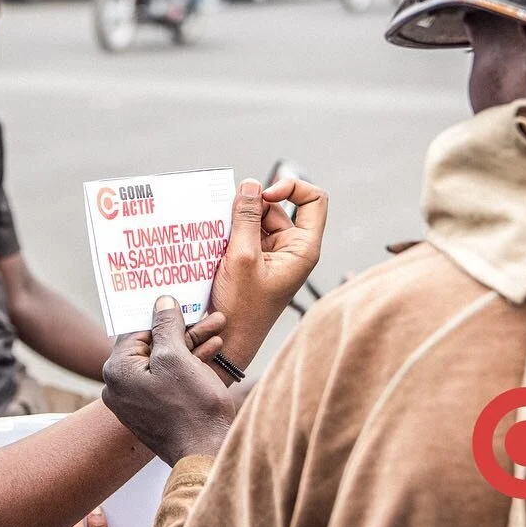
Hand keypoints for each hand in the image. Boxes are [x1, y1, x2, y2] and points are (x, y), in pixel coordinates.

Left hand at [102, 297, 234, 465]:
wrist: (207, 455)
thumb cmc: (191, 407)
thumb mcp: (177, 356)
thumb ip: (166, 325)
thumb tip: (162, 302)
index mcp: (117, 371)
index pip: (137, 330)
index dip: (162, 315)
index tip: (183, 304)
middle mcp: (119, 387)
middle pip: (152, 346)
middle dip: (183, 329)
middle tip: (208, 315)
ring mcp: (137, 402)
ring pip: (164, 362)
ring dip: (191, 345)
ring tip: (218, 328)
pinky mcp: (155, 412)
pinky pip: (169, 380)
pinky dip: (188, 365)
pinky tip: (213, 350)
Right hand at [209, 178, 326, 372]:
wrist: (227, 342)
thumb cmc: (241, 308)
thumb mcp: (241, 257)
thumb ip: (245, 218)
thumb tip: (250, 184)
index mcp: (302, 249)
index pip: (313, 200)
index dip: (292, 187)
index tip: (264, 194)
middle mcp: (291, 249)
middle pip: (276, 207)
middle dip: (251, 207)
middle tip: (227, 218)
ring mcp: (271, 255)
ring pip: (255, 220)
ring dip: (236, 221)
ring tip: (217, 235)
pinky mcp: (253, 261)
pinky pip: (243, 235)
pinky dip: (228, 233)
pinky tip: (212, 242)